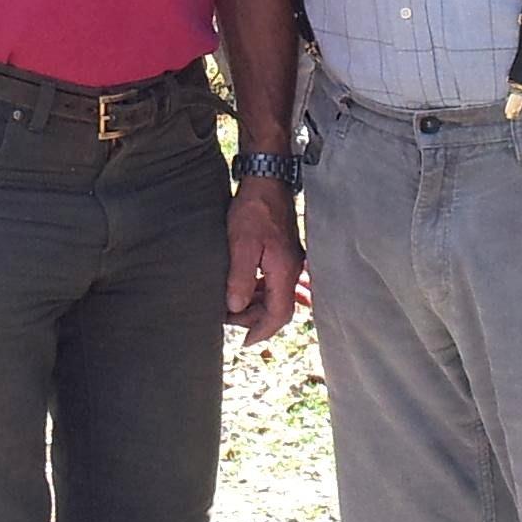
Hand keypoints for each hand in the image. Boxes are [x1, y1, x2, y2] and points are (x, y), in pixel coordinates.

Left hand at [225, 178, 300, 343]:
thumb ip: (240, 278)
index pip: (279, 314)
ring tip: (232, 306)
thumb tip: (235, 307)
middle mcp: (291, 269)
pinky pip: (274, 281)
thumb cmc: (254, 209)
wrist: (267, 179)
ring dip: (255, 305)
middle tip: (229, 319)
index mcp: (284, 271)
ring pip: (276, 295)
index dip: (262, 331)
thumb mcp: (241, 244)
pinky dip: (259, 290)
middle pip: (278, 307)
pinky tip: (244, 288)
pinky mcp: (283, 252)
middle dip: (254, 319)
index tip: (245, 341)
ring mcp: (289, 260)